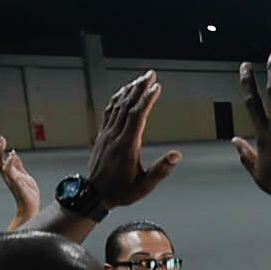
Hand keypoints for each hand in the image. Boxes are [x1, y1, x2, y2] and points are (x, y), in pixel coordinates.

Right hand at [0, 131, 39, 224]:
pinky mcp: (17, 183)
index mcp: (8, 172)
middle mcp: (6, 175)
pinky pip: (10, 172)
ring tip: (1, 140)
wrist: (30, 207)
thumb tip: (13, 153)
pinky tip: (12, 154)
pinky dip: (9, 162)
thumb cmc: (27, 193)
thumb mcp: (23, 175)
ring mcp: (10, 178)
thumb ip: (18, 165)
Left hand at [82, 72, 184, 209]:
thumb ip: (161, 170)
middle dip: (140, 88)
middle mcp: (115, 136)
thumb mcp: (144, 186)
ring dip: (129, 90)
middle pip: (127, 105)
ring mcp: (106, 134)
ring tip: (140, 80)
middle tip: (150, 73)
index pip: (137, 116)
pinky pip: (109, 111)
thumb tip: (177, 155)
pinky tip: (123, 94)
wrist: (93, 195)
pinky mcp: (102, 135)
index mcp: (127, 146)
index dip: (148, 99)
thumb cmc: (120, 192)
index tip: (157, 86)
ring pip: (117, 106)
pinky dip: (117, 99)